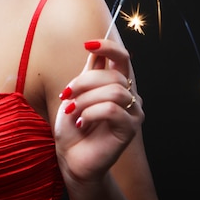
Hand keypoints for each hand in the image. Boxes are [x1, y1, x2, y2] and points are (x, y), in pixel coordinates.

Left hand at [53, 39, 143, 182]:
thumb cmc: (73, 124)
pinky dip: (91, 113)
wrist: (71, 156)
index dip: (108, 47)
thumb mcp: (76, 92)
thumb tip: (94, 49)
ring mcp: (132, 112)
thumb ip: (89, 72)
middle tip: (66, 96)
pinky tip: (82, 123)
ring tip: (73, 110)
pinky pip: (112, 110)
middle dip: (83, 82)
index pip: (122, 57)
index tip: (87, 44)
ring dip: (86, 99)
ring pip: (113, 92)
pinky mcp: (130, 128)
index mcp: (116, 83)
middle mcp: (129, 95)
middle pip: (112, 75)